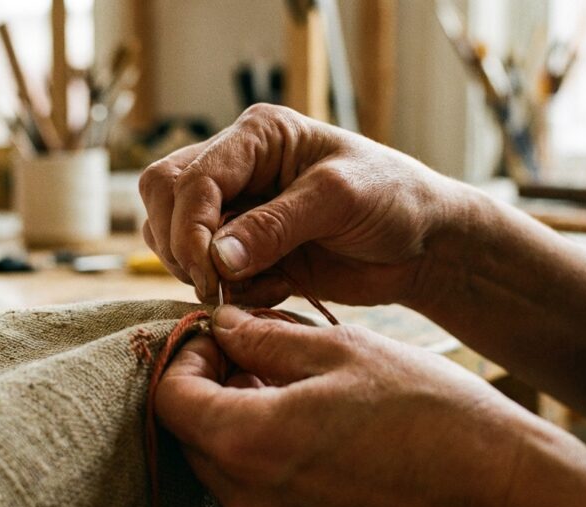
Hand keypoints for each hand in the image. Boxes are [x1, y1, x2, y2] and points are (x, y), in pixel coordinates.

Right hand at [139, 104, 470, 306]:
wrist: (421, 244)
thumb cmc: (392, 199)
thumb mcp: (339, 200)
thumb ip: (275, 226)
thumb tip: (216, 258)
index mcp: (257, 136)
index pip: (190, 177)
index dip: (189, 227)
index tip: (210, 272)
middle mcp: (237, 168)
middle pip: (164, 199)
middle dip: (181, 247)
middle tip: (217, 285)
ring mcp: (236, 210)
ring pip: (171, 237)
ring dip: (200, 272)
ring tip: (259, 284)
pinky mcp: (244, 251)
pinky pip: (204, 273)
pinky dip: (228, 291)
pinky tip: (275, 289)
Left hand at [155, 305, 532, 506]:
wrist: (506, 496)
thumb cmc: (432, 413)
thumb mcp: (344, 351)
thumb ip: (265, 338)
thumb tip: (222, 326)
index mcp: (251, 444)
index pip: (170, 400)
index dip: (186, 358)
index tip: (219, 339)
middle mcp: (253, 505)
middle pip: (193, 439)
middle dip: (211, 392)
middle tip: (256, 359)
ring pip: (227, 474)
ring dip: (241, 429)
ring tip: (294, 395)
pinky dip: (271, 469)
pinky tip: (319, 440)